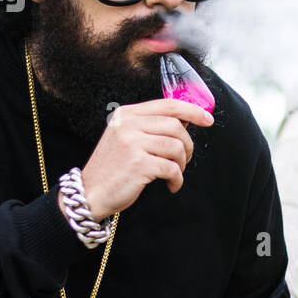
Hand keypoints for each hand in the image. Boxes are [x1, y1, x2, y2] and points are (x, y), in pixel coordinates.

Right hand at [80, 98, 211, 220]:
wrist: (90, 192)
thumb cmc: (113, 167)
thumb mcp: (127, 138)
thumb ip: (152, 126)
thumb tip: (186, 117)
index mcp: (127, 114)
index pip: (168, 104)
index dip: (192, 110)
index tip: (208, 119)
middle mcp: (128, 124)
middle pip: (176, 126)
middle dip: (187, 145)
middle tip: (184, 160)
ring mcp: (132, 143)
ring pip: (177, 147)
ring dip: (182, 164)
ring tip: (174, 174)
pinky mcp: (139, 163)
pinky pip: (172, 168)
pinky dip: (177, 179)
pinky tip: (170, 185)